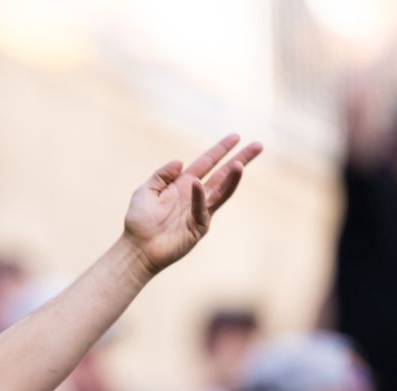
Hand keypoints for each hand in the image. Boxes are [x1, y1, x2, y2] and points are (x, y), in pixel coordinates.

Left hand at [121, 135, 262, 277]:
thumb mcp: (146, 191)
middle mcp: (195, 196)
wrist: (137, 248)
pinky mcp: (199, 227)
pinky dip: (199, 197)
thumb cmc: (139, 221)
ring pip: (221, 191)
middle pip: (222, 174)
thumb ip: (161, 175)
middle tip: (258, 145)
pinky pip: (202, 209)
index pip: (207, 163)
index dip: (221, 150)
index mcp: (183, 185)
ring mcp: (200, 211)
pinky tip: (197, 184)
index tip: (236, 136)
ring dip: (231, 178)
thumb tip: (180, 162)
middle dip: (240, 160)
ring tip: (240, 165)